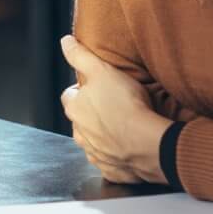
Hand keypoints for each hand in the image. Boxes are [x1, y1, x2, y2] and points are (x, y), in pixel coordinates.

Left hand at [58, 35, 168, 184]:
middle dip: (92, 114)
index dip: (82, 90)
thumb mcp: (102, 70)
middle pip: (81, 121)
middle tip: (114, 106)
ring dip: (104, 135)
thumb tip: (65, 42)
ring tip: (124, 126)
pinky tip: (131, 147)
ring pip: (94, 142)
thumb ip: (80, 55)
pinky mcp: (112, 170)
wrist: (147, 143)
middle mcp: (80, 134)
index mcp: (75, 110)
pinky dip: (118, 156)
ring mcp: (95, 154)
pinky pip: (111, 162)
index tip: (97, 87)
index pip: (70, 96)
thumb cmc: (125, 105)